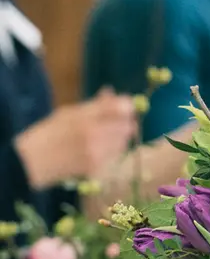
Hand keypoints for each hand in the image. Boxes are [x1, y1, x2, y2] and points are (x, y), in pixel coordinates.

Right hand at [16, 90, 136, 187]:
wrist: (32, 162)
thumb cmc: (47, 133)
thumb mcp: (67, 113)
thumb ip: (93, 105)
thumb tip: (111, 92)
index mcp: (84, 116)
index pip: (120, 107)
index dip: (126, 105)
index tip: (126, 106)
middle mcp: (94, 134)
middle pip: (127, 125)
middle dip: (126, 122)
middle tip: (119, 122)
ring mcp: (97, 152)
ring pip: (124, 141)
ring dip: (121, 137)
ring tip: (107, 136)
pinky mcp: (97, 166)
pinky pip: (115, 155)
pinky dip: (113, 150)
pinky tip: (102, 148)